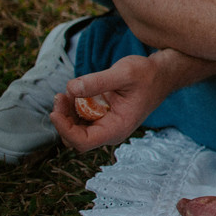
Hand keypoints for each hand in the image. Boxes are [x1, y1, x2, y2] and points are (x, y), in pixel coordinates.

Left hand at [49, 51, 174, 151]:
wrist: (160, 74)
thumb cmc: (147, 75)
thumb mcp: (124, 73)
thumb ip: (97, 81)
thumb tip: (71, 87)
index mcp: (117, 128)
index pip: (83, 142)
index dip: (65, 130)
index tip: (55, 111)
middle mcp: (109, 131)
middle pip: (74, 138)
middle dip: (63, 119)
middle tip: (60, 96)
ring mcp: (105, 124)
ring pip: (74, 128)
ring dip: (66, 112)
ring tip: (68, 91)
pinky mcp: (101, 116)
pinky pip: (80, 118)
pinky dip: (73, 106)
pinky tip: (76, 91)